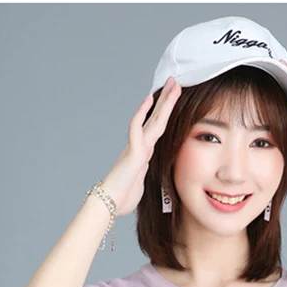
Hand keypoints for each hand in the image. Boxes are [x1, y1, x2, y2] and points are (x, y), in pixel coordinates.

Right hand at [102, 76, 182, 215]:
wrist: (110, 204)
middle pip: (158, 119)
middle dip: (167, 101)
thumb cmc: (123, 196)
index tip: (174, 99)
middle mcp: (141, 146)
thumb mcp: (142, 184)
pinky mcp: (133, 153)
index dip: (166, 114)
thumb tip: (147, 175)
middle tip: (175, 82)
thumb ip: (146, 174)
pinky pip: (137, 128)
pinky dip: (142, 113)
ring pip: (153, 120)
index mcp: (145, 153)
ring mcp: (137, 147)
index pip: (158, 129)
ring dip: (163, 102)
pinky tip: (148, 100)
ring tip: (172, 85)